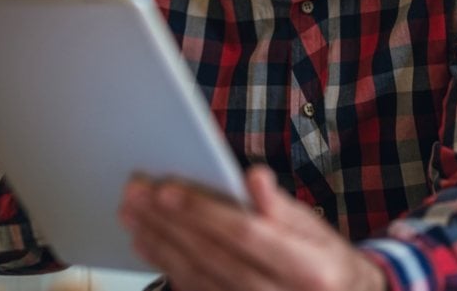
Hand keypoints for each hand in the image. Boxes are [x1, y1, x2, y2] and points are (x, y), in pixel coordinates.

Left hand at [119, 166, 385, 290]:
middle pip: (212, 256)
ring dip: (159, 242)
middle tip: (136, 193)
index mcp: (306, 269)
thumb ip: (280, 205)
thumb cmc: (324, 259)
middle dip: (169, 223)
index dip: (204, 212)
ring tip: (132, 212)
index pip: (245, 235)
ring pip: (196, 277)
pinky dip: (166, 265)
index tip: (167, 190)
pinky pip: (194, 290)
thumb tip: (255, 176)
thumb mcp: (315, 228)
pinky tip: (147, 241)